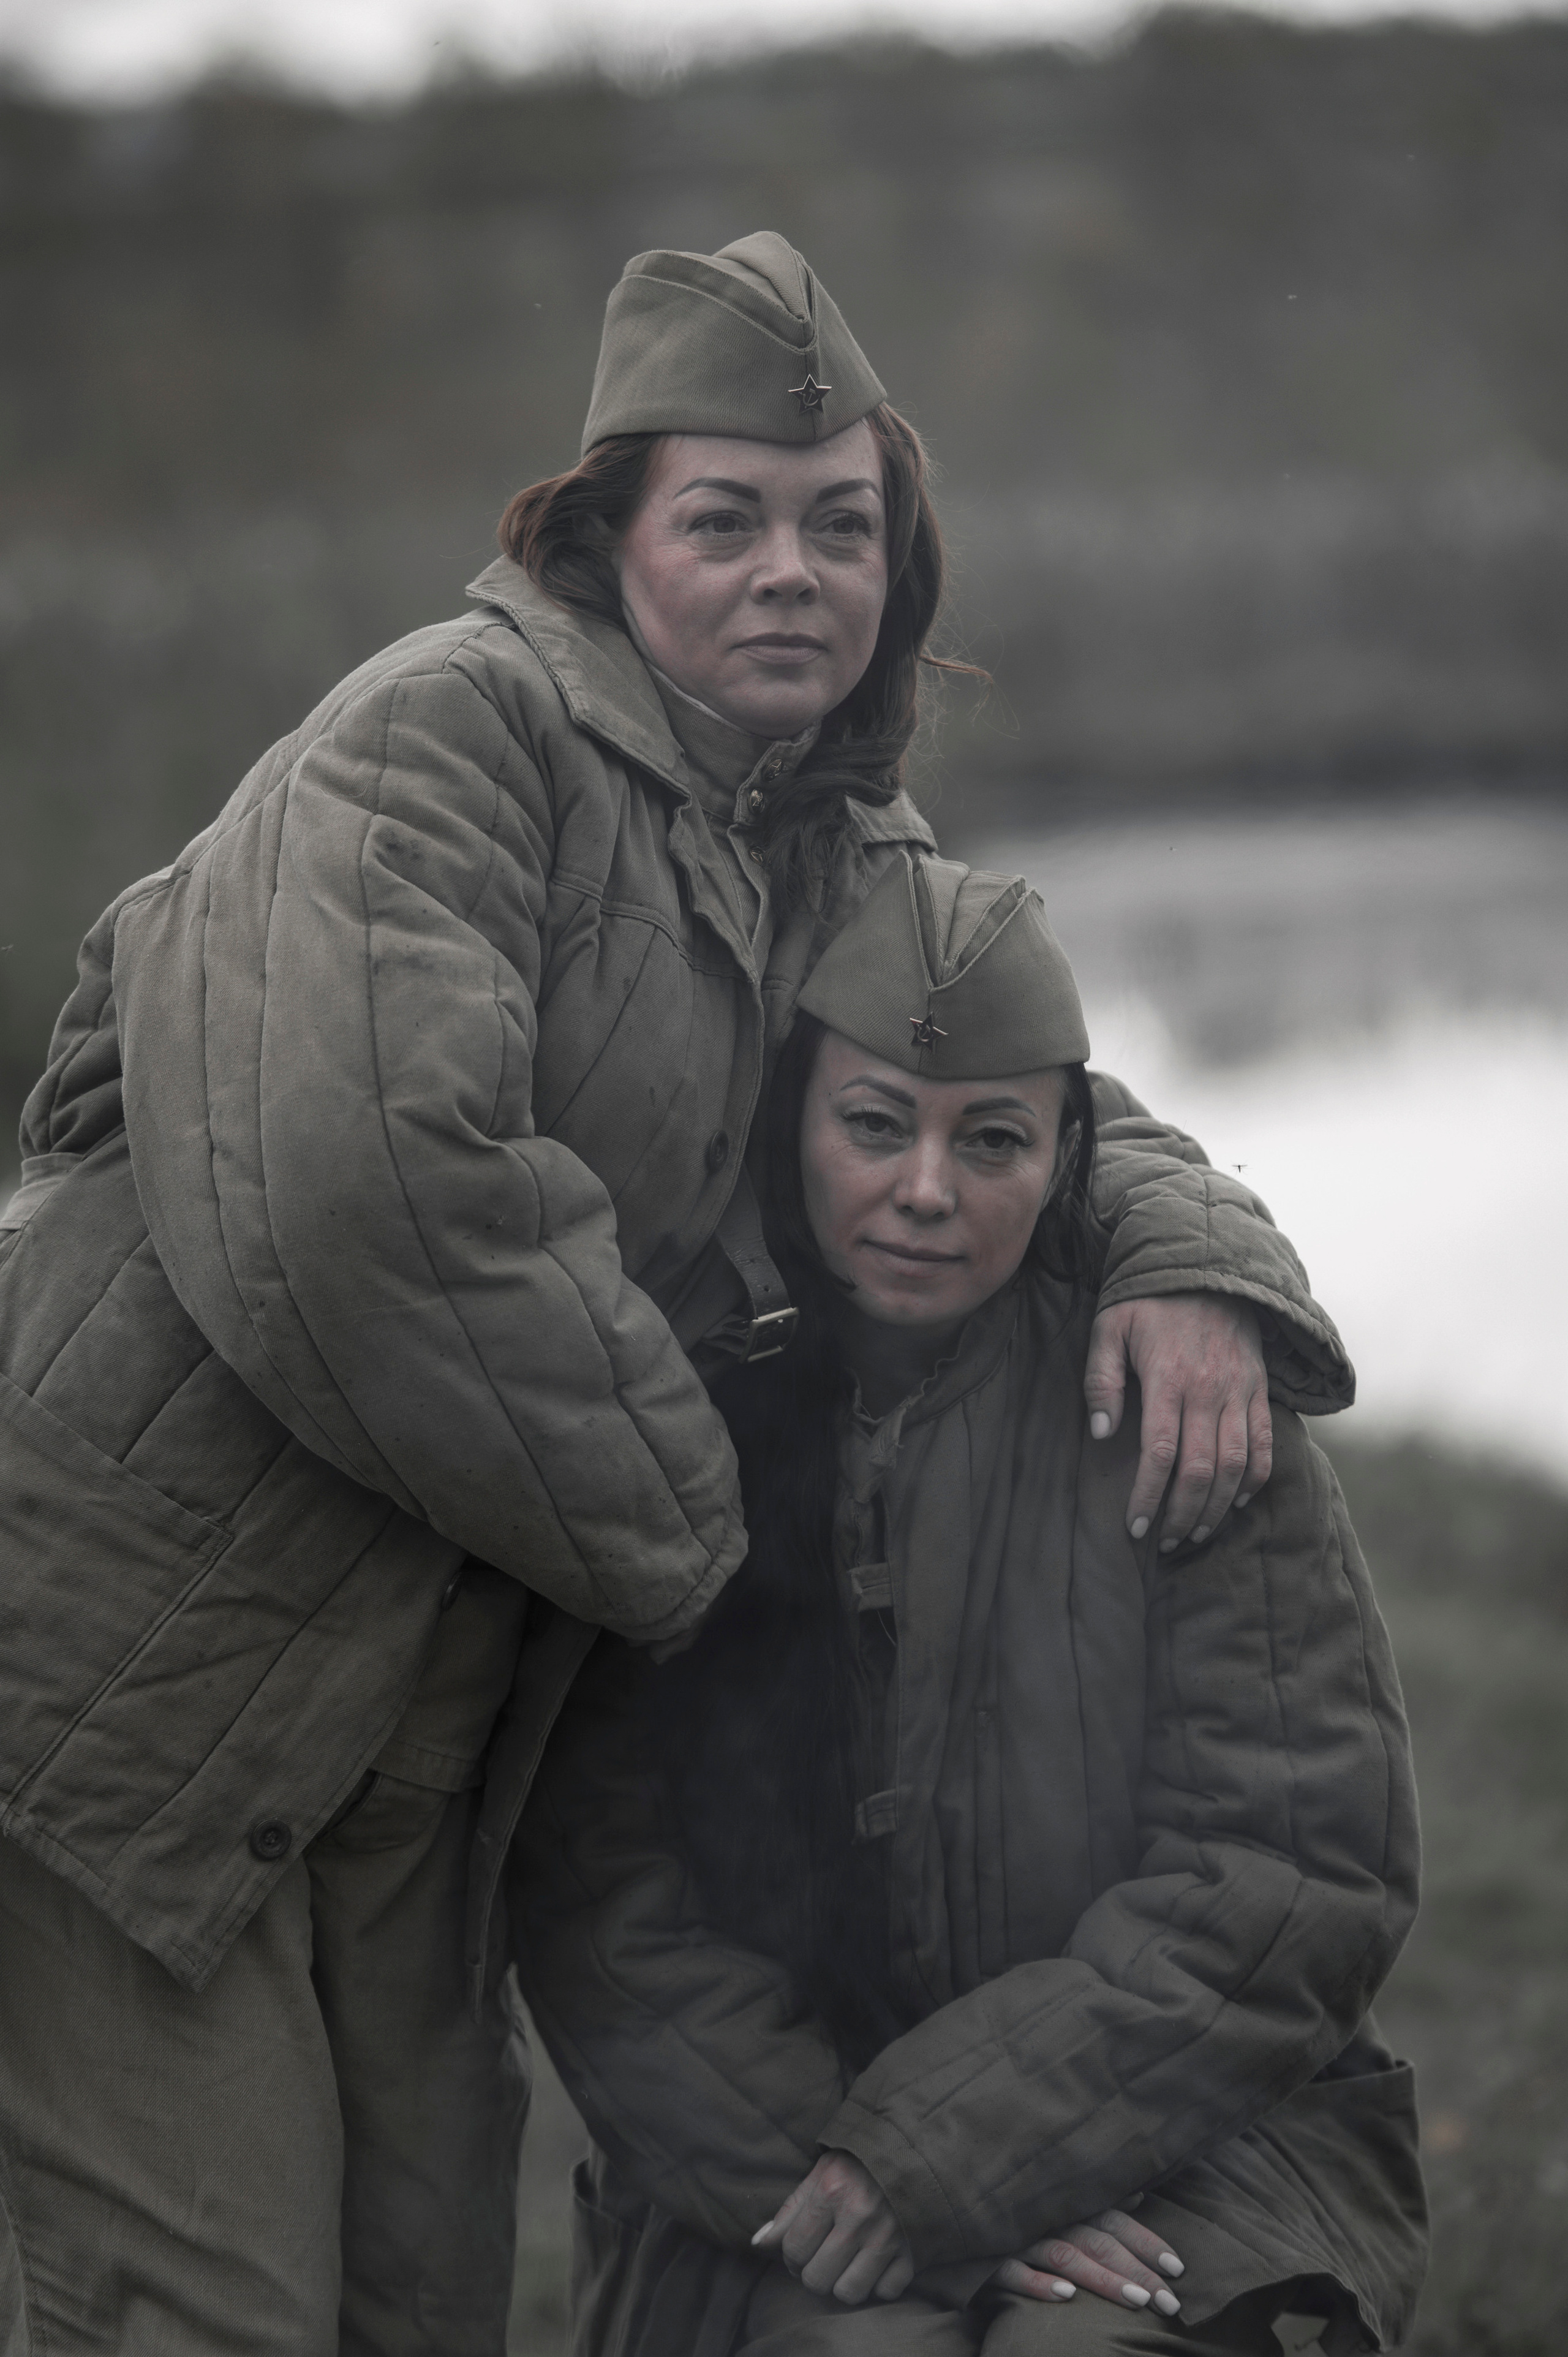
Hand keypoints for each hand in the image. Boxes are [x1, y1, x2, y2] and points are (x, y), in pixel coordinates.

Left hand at [751, 2151, 914, 2306]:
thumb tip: (757, 2244)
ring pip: (849, 2293)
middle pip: (817, 2280)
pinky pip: (886, 2292)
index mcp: (831, 2191)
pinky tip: (877, 2263)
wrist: (914, 2149)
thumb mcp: (821, 2174)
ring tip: (848, 2264)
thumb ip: (790, 2211)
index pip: (794, 2250)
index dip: (792, 2257)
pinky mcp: (914, 2251)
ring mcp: (888, 2236)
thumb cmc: (860, 2162)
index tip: (802, 2250)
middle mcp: (859, 2216)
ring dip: (844, 2284)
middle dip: (815, 2273)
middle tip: (824, 2258)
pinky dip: (880, 2284)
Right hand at [992, 2208, 1184, 2313]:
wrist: (950, 2213)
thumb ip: (1097, 2199)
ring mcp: (1018, 2237)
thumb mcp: (1055, 2201)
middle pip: (1099, 2242)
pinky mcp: (988, 2259)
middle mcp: (1047, 2217)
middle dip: (1137, 2272)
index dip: (1145, 2242)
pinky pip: (1014, 2272)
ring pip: (1067, 2257)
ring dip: (1103, 2279)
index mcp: (1065, 2204)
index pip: (1113, 2221)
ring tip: (1137, 2302)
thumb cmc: (1012, 2212)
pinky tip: (1067, 2298)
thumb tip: (1138, 2194)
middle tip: (1171, 2302)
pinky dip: (1040, 2283)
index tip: (1177, 2268)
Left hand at [1085, 1293, 1269, 1548]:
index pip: (1161, 1454)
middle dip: (1183, 1515)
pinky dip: (1254, 1479)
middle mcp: (1209, 1390)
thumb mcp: (1109, 1328)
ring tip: (1196, 1532)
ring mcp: (1240, 1391)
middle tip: (1165, 1542)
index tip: (1133, 1526)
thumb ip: (1100, 1380)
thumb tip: (1099, 1433)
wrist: (1206, 1266)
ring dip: (1217, 1507)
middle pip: (1201, 1471)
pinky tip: (1237, 1502)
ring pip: (1236, 1466)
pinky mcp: (1259, 1389)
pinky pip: (1265, 1444)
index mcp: (1168, 1378)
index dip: (1148, 1497)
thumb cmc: (1148, 1301)